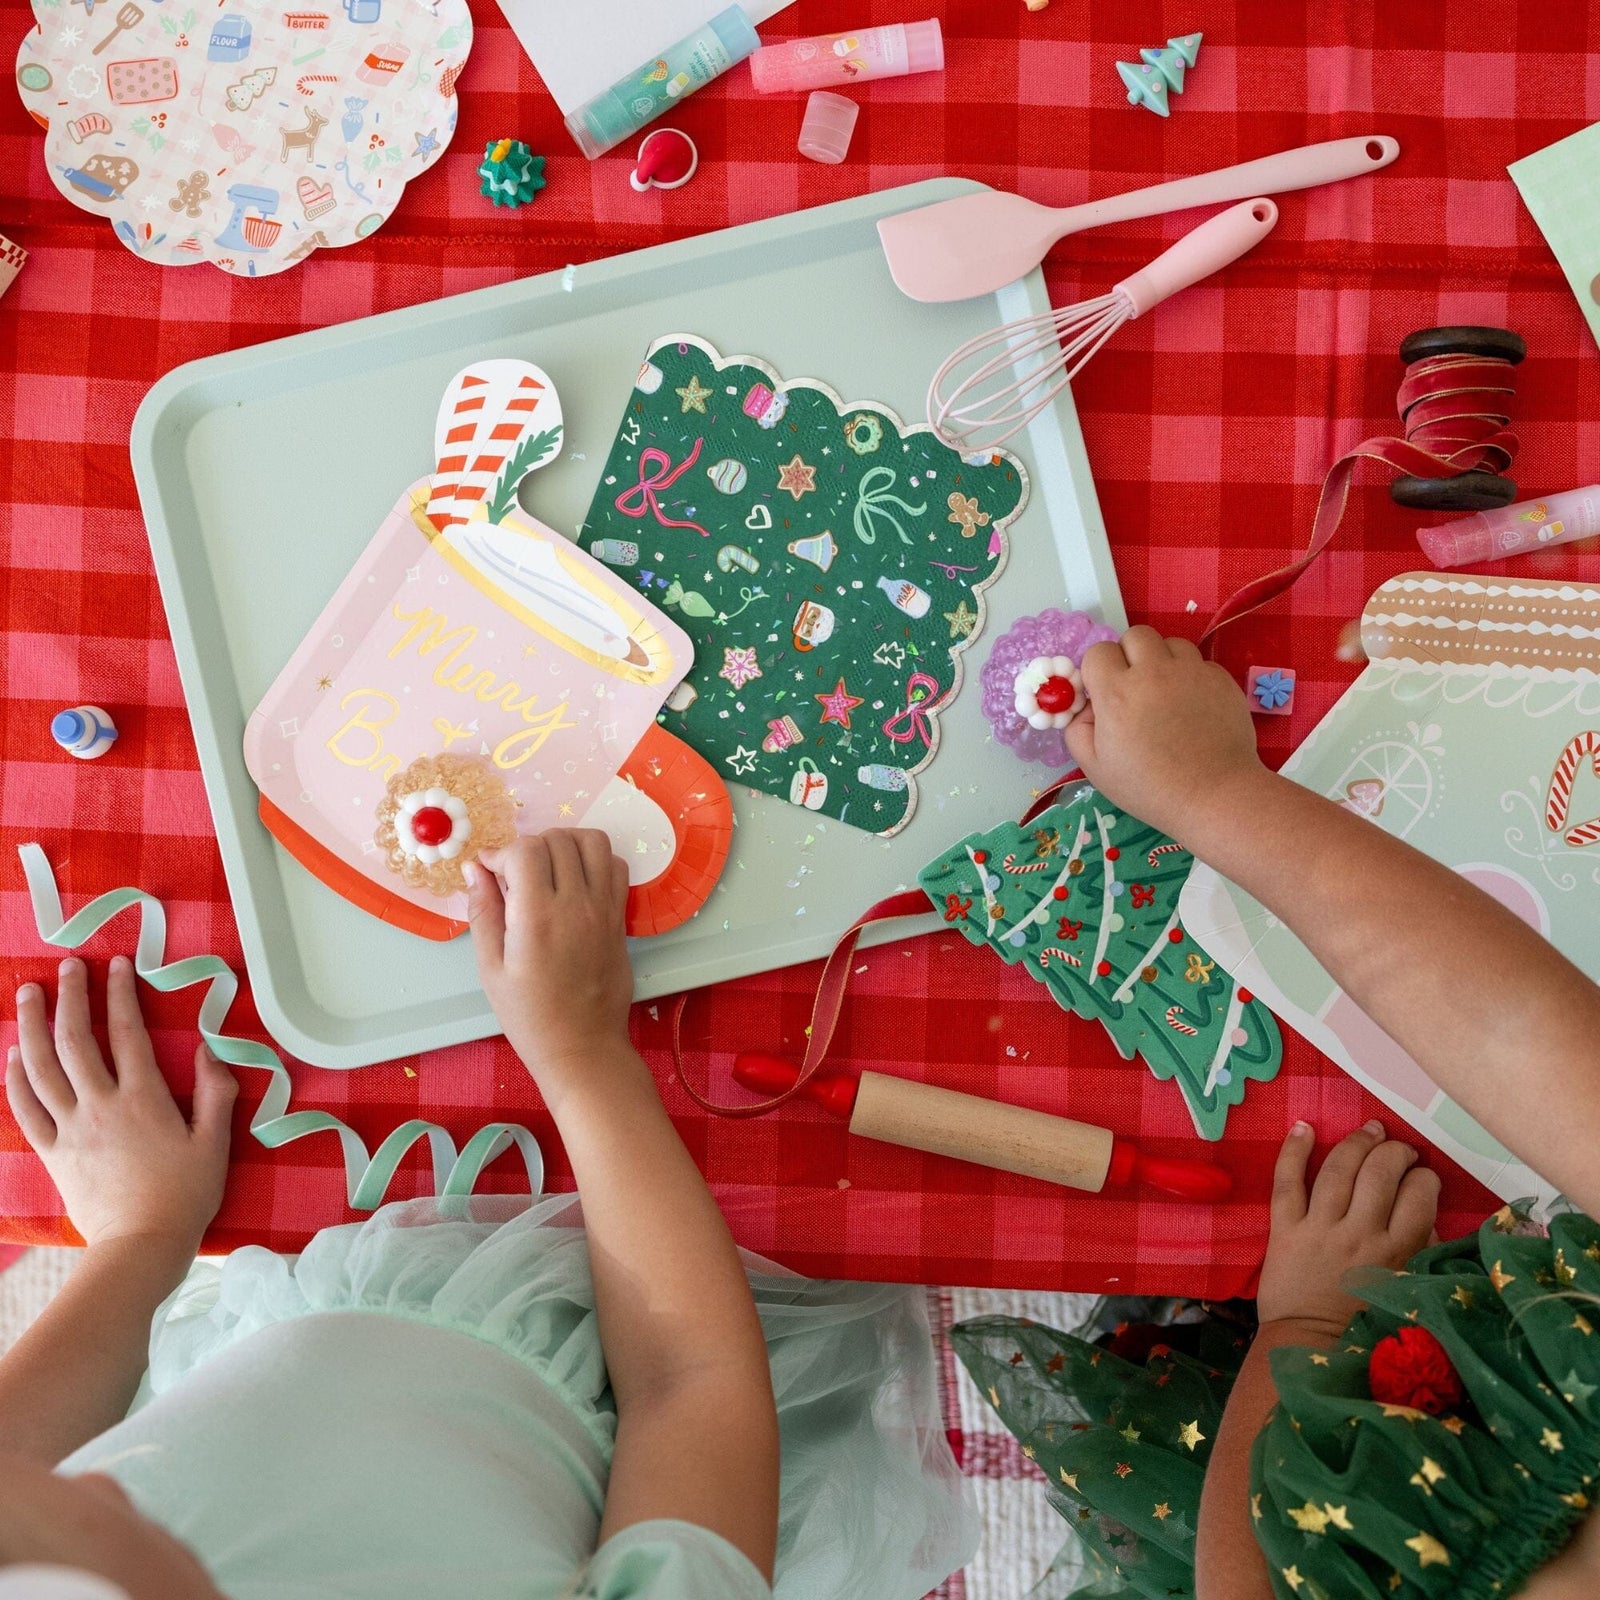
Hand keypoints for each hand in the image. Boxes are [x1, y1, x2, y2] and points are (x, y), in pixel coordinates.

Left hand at [7, 956, 236, 1253]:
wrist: (140, 1245)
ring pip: (41, 1068)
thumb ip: (216, 1092)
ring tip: (28, 994)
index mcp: (143, 1099)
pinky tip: (14, 1054)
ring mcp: (70, 1129)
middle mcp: (100, 1106)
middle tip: (68, 967)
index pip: (127, 1032)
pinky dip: (15, 1077)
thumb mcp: (215, 1142)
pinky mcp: (52, 1152)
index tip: (117, 964)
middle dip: (69, 997)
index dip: (121, 993)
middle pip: (75, 1041)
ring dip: (32, 1026)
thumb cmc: (185, 1194)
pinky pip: (25, 1108)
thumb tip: (209, 1049)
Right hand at [468, 831, 634, 1090]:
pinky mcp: (620, 918)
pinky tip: (575, 880)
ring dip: (565, 842)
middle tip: (515, 873)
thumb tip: (475, 868)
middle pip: (557, 839)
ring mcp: (603, 909)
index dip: (501, 853)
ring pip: (592, 841)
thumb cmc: (529, 1016)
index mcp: (537, 918)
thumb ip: (483, 912)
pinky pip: (616, 866)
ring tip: (547, 867)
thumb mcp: (491, 968)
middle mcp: (576, 905)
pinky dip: (595, 859)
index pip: (525, 851)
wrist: (583, 1047)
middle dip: (529, 845)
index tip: (490, 872)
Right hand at [1065, 627, 1265, 843]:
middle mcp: (1154, 672)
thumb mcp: (1095, 768)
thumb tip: (1086, 707)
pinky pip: (1200, 663)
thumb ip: (1078, 729)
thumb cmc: (1149, 787)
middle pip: (1135, 635)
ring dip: (1163, 661)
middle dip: (1130, 655)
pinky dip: (1192, 677)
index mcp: (1117, 693)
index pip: (1099, 652)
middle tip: (1136, 686)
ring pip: (1171, 643)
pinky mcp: (1221, 679)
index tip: (1105, 693)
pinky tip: (1193, 707)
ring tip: (1167, 693)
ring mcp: (1192, 672)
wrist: (1214, 795)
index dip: (1099, 670)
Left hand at [1257, 1121, 1439, 1337]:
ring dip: (1356, 1142)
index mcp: (1397, 1253)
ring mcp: (1320, 1228)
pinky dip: (1294, 1151)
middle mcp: (1360, 1234)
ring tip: (1369, 1129)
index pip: (1420, 1196)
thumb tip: (1427, 1218)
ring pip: (1340, 1169)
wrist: (1308, 1345)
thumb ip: (1420, 1253)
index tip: (1421, 1176)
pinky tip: (1304, 1127)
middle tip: (1398, 1149)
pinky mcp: (1284, 1228)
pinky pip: (1287, 1181)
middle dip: (1395, 1151)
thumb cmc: (1362, 1321)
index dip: (1424, 1178)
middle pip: (1381, 1173)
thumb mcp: (1406, 1289)